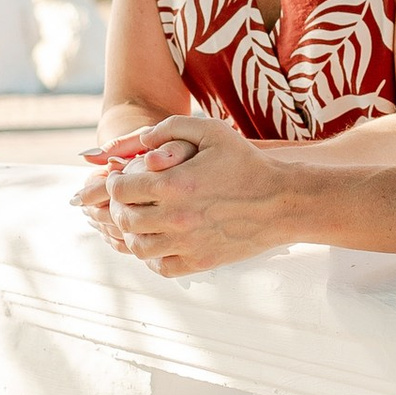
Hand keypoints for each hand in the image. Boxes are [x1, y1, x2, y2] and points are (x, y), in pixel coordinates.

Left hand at [80, 117, 285, 273]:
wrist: (282, 202)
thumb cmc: (247, 163)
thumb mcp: (212, 131)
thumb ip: (171, 127)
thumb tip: (140, 140)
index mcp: (173, 184)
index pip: (121, 189)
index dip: (113, 183)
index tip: (119, 180)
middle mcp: (176, 217)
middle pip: (124, 218)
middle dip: (117, 207)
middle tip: (124, 201)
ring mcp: (187, 243)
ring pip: (138, 246)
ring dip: (131, 233)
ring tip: (138, 222)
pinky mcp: (200, 261)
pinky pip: (161, 267)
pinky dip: (151, 257)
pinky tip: (158, 242)